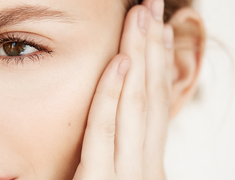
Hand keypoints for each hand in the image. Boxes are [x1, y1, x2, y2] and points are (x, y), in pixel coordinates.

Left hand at [73, 0, 173, 178]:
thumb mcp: (110, 177)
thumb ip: (115, 153)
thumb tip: (116, 119)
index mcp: (147, 164)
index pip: (157, 106)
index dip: (159, 65)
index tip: (158, 32)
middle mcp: (146, 166)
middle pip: (152, 95)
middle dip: (153, 48)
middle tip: (153, 7)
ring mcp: (126, 175)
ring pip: (136, 104)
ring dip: (139, 56)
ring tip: (142, 16)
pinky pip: (104, 130)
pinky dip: (111, 94)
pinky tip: (119, 61)